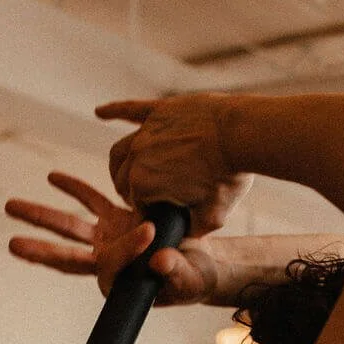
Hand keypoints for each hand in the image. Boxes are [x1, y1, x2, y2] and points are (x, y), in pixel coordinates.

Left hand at [7, 172, 222, 301]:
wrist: (199, 263)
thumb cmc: (194, 278)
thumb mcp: (190, 279)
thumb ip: (175, 272)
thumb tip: (159, 261)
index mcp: (120, 281)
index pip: (109, 265)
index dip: (127, 249)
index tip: (151, 234)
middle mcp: (106, 261)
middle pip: (67, 254)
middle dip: (40, 250)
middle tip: (12, 245)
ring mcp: (108, 239)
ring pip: (70, 227)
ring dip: (42, 216)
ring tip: (10, 207)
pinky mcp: (116, 219)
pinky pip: (91, 201)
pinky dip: (73, 188)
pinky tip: (52, 177)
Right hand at [97, 96, 250, 234]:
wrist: (243, 134)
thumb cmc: (228, 177)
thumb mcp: (212, 217)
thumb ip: (190, 229)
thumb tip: (179, 233)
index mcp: (143, 186)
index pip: (136, 207)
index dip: (149, 215)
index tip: (162, 219)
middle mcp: (136, 156)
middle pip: (123, 180)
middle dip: (133, 194)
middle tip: (149, 200)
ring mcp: (145, 131)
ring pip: (120, 151)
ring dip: (119, 167)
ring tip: (125, 175)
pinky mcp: (159, 111)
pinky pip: (130, 110)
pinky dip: (113, 111)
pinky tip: (100, 112)